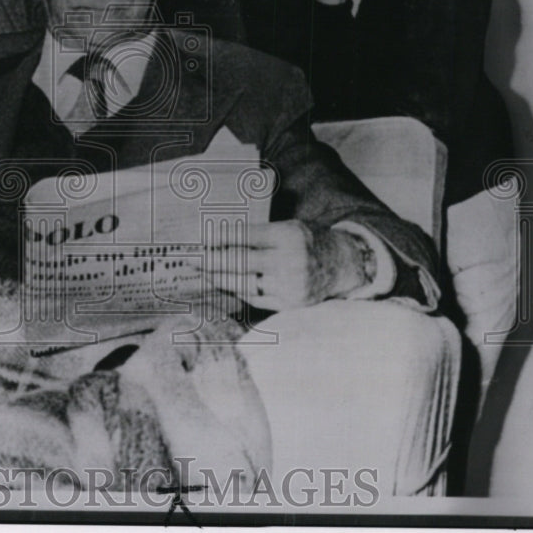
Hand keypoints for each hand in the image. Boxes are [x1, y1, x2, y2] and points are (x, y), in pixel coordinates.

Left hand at [196, 221, 373, 309]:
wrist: (341, 264)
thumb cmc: (306, 241)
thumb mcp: (287, 228)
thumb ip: (258, 236)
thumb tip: (216, 242)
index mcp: (288, 235)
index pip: (246, 236)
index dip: (220, 238)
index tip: (200, 239)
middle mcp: (290, 261)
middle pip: (240, 262)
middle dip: (211, 261)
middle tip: (191, 260)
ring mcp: (290, 286)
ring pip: (243, 283)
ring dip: (218, 278)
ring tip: (202, 272)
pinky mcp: (290, 305)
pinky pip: (254, 298)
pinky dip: (237, 290)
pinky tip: (223, 283)